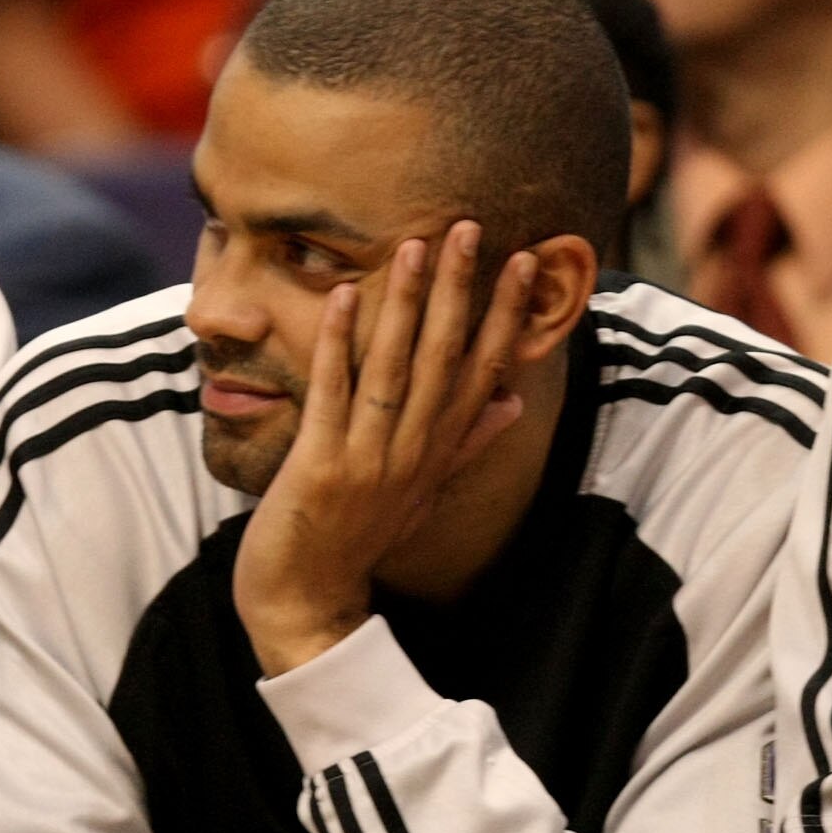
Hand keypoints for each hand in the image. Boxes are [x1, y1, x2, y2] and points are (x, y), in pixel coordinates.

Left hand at [232, 224, 532, 675]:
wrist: (307, 604)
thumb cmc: (358, 540)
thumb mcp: (423, 492)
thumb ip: (466, 442)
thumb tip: (511, 400)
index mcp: (437, 453)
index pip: (484, 372)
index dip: (504, 316)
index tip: (524, 262)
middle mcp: (411, 453)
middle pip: (444, 359)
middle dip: (459, 291)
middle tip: (471, 228)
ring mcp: (367, 460)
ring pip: (394, 369)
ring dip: (404, 305)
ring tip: (416, 246)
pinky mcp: (320, 467)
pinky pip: (331, 395)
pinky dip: (336, 345)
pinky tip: (338, 297)